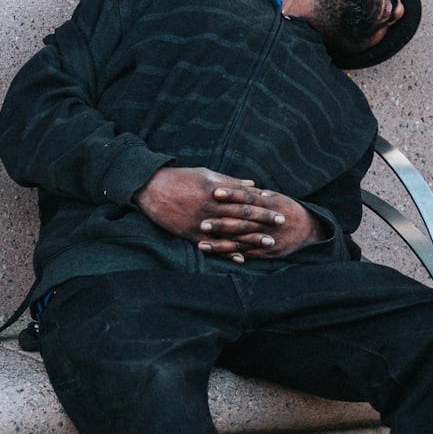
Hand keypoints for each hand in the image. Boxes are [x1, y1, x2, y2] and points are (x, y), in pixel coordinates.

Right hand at [132, 167, 323, 262]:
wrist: (150, 188)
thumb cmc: (180, 178)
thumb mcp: (206, 174)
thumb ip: (230, 181)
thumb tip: (252, 184)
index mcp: (217, 192)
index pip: (246, 200)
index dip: (264, 206)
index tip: (279, 210)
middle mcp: (212, 208)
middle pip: (243, 217)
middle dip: (264, 222)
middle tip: (281, 227)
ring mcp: (202, 223)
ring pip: (232, 233)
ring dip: (251, 240)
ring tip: (269, 244)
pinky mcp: (191, 234)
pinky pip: (213, 247)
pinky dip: (228, 254)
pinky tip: (241, 259)